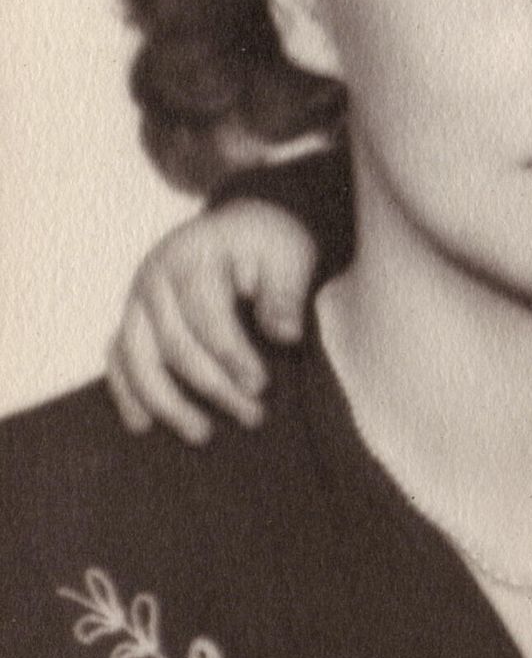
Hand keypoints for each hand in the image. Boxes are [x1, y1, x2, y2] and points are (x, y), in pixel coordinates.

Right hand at [104, 201, 319, 442]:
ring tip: (201, 434)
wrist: (241, 224)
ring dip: (166, 401)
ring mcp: (136, 300)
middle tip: (252, 416)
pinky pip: (117, 359)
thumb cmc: (267, 242)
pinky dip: (126, 393)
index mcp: (192, 258)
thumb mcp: (288, 254)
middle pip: (173, 343)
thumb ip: (285, 292)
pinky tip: (142, 425)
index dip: (232, 354)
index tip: (261, 386)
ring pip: (136, 358)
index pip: (205, 314)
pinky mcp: (132, 319)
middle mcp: (153, 278)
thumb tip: (286, 335)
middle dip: (212, 385)